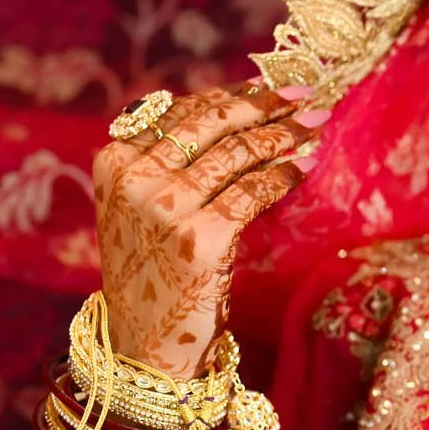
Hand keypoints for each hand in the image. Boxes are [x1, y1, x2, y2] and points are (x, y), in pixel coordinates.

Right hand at [94, 83, 324, 375]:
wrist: (144, 344)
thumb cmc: (153, 271)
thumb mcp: (139, 207)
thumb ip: (167, 160)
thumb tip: (232, 107)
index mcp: (115, 161)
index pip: (184, 111)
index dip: (234, 94)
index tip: (272, 85)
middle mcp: (134, 179)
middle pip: (213, 124)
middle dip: (266, 104)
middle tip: (307, 94)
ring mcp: (165, 209)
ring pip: (237, 154)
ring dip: (283, 136)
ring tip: (313, 127)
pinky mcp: (200, 239)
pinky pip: (251, 192)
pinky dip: (281, 176)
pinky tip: (301, 167)